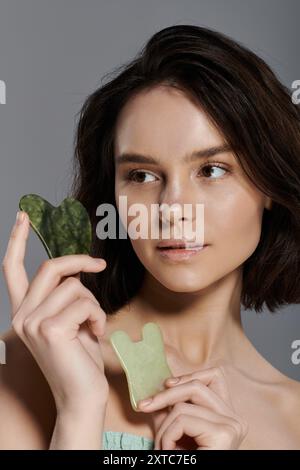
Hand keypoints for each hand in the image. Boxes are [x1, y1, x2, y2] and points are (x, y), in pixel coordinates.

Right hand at [2, 210, 108, 413]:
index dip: (16, 240)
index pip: (11, 269)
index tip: (23, 217)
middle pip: (50, 267)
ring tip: (94, 325)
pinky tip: (95, 334)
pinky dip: (98, 316)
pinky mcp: (49, 329)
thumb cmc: (80, 358)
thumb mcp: (72, 319)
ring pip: (74, 286)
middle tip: (99, 263)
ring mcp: (32, 322)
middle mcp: (21, 315)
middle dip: (79, 261)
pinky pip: (85, 302)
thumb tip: (77, 269)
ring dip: (94, 303)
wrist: (82, 395)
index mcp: (24, 311)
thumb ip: (66, 295)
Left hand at [137, 366, 248, 449]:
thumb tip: (159, 386)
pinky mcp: (224, 434)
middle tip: (143, 406)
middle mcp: (236, 419)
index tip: (166, 385)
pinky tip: (170, 454)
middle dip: (165, 396)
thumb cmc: (185, 462)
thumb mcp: (178, 432)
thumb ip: (174, 410)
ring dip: (164, 427)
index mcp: (228, 416)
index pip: (215, 376)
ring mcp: (232, 425)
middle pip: (197, 385)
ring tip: (163, 448)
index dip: (189, 375)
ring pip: (184, 404)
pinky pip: (182, 419)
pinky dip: (166, 436)